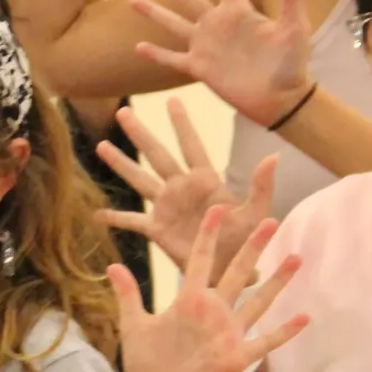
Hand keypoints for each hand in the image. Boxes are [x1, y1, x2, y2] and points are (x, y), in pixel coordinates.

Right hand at [97, 100, 275, 278]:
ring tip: (100, 145)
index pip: (191, 145)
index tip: (172, 100)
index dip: (182, 124)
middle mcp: (181, 188)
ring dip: (121, 163)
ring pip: (139, 180)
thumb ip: (262, 186)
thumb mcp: (256, 213)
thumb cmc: (246, 242)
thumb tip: (274, 156)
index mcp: (205, 181)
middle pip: (157, 154)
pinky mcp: (157, 230)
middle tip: (123, 111)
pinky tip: (97, 215)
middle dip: (140, 133)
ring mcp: (166, 207)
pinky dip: (116, 218)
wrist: (230, 272)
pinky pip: (133, 221)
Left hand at [112, 207, 307, 371]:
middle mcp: (214, 312)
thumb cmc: (148, 366)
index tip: (218, 209)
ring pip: (259, 301)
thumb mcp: (134, 327)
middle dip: (253, 247)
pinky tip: (305, 316)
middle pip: (238, 272)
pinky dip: (285, 331)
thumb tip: (112, 264)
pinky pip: (266, 341)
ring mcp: (229, 333)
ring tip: (296, 257)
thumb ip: (128, 295)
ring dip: (278, 281)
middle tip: (271, 220)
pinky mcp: (238, 356)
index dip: (208, 236)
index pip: (200, 261)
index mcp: (189, 301)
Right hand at [130, 0, 312, 128]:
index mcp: (239, 11)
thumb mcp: (294, 28)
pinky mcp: (200, 69)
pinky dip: (157, 54)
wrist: (280, 99)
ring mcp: (206, 46)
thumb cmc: (292, 62)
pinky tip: (139, 47)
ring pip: (173, 24)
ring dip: (153, 12)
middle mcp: (217, 24)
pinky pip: (173, 60)